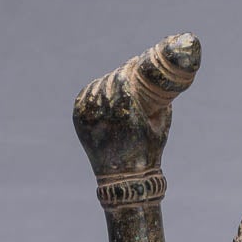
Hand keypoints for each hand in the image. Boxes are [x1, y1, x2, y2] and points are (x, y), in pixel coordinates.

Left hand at [72, 33, 200, 177]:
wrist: (125, 178)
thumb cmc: (148, 152)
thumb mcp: (160, 126)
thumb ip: (162, 102)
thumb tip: (162, 81)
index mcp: (125, 112)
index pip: (122, 79)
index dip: (128, 69)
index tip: (134, 64)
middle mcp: (104, 113)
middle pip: (109, 82)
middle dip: (119, 76)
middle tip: (126, 72)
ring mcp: (89, 117)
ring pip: (96, 89)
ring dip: (106, 83)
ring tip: (115, 82)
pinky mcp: (80, 122)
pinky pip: (84, 99)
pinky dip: (93, 92)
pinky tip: (100, 90)